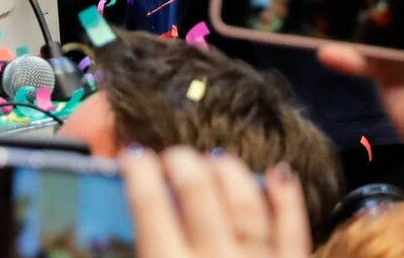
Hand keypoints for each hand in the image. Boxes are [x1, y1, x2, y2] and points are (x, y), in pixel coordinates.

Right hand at [120, 147, 310, 257]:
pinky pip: (293, 228)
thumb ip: (131, 251)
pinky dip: (287, 197)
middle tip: (173, 156)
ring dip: (229, 173)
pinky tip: (279, 173)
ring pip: (245, 203)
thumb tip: (110, 232)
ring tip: (217, 159)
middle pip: (198, 192)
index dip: (138, 170)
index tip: (133, 155)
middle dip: (182, 163)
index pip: (148, 203)